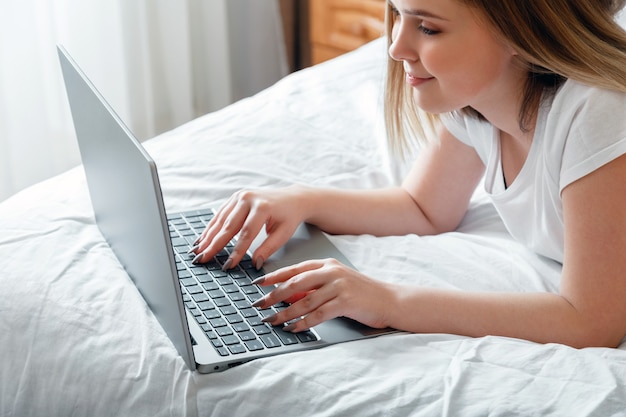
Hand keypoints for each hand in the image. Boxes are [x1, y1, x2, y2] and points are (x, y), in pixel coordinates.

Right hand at [190, 187, 306, 268]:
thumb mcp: (283, 234)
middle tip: (202, 258)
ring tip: (198, 250)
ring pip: (221, 220)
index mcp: (263, 207)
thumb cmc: (289, 217)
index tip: (227, 265)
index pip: (246, 234)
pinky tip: (203, 238)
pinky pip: (220, 214)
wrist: (293, 198)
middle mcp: (249, 199)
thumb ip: (268, 249)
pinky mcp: (235, 197)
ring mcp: (240, 196)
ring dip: (208, 236)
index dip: (236, 251)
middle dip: (214, 245)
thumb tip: (255, 264)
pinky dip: (211, 227)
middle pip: (228, 226)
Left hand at [252, 258, 395, 331]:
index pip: (295, 268)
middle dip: (274, 294)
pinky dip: (303, 323)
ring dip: (285, 313)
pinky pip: (318, 314)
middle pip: (295, 283)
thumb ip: (314, 287)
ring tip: (271, 320)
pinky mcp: (345, 302)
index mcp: (327, 264)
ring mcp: (339, 286)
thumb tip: (288, 295)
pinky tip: (293, 328)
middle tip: (259, 304)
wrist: (390, 300)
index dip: (274, 276)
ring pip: (304, 300)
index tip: (258, 283)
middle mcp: (332, 272)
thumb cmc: (362, 292)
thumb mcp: (336, 283)